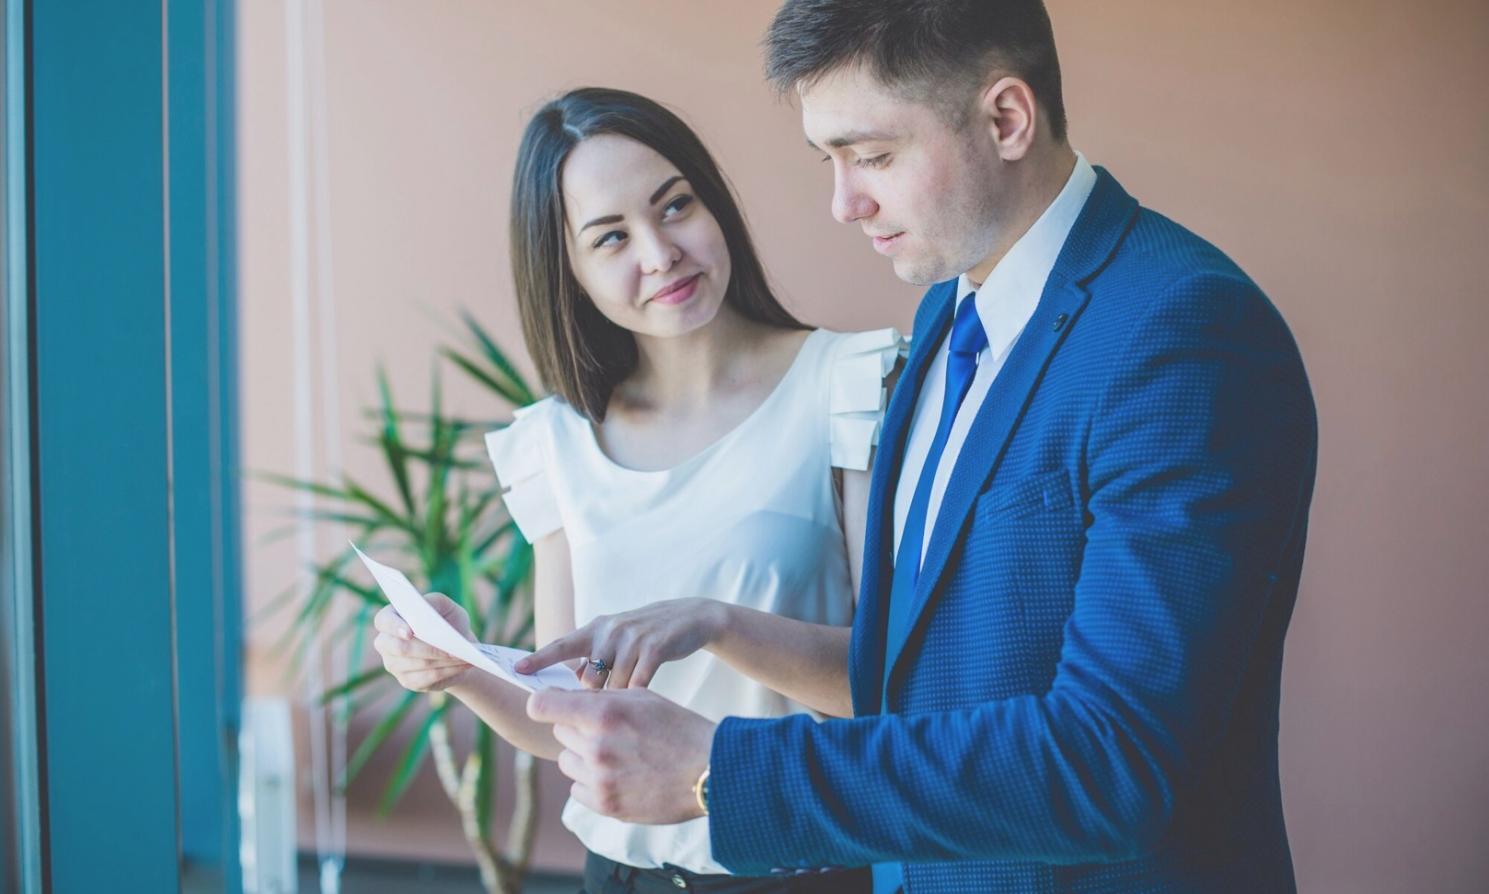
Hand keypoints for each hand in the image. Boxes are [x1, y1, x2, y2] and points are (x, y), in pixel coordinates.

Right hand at [372, 593, 475, 691]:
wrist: (457, 647)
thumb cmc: (447, 621)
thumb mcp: (445, 606)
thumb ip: (434, 602)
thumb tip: (426, 611)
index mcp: (390, 618)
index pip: (383, 621)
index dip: (395, 626)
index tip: (410, 632)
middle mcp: (385, 643)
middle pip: (400, 648)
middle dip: (428, 649)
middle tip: (451, 649)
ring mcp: (394, 664)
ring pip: (418, 664)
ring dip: (443, 660)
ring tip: (464, 655)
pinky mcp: (407, 681)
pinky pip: (427, 678)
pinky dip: (448, 670)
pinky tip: (464, 664)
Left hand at [516, 597, 726, 689]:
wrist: (689, 617)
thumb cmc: (645, 638)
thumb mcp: (615, 640)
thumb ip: (593, 661)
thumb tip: (569, 694)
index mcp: (595, 629)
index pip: (561, 646)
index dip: (540, 659)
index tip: (517, 670)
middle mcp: (609, 630)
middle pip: (589, 680)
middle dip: (595, 702)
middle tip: (606, 714)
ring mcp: (632, 637)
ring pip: (615, 687)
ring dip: (621, 701)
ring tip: (631, 706)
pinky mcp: (656, 647)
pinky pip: (639, 684)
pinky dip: (640, 696)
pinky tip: (646, 703)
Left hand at [527, 687, 715, 823]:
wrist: (709, 771)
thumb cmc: (679, 728)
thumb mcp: (643, 698)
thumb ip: (602, 698)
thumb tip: (566, 697)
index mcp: (604, 713)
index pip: (542, 706)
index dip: (542, 703)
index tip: (550, 705)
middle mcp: (596, 745)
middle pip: (559, 732)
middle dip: (576, 728)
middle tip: (606, 730)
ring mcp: (600, 778)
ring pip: (567, 761)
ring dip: (583, 756)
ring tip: (615, 754)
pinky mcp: (606, 804)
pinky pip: (577, 789)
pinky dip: (591, 782)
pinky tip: (618, 775)